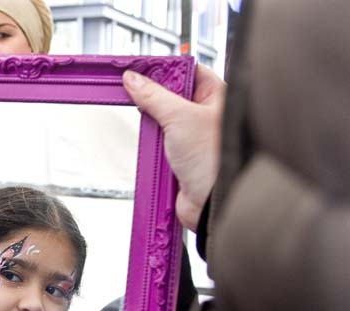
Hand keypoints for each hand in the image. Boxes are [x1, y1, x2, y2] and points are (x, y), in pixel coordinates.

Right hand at [123, 64, 225, 230]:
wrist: (212, 202)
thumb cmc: (216, 158)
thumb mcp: (179, 116)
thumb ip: (152, 95)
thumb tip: (133, 79)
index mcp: (216, 96)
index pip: (186, 71)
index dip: (164, 70)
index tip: (139, 68)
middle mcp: (205, 115)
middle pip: (169, 97)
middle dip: (153, 102)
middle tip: (138, 98)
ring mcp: (191, 136)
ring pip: (161, 122)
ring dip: (153, 130)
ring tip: (154, 134)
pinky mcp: (179, 157)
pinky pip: (158, 146)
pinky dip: (152, 149)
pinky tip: (153, 151)